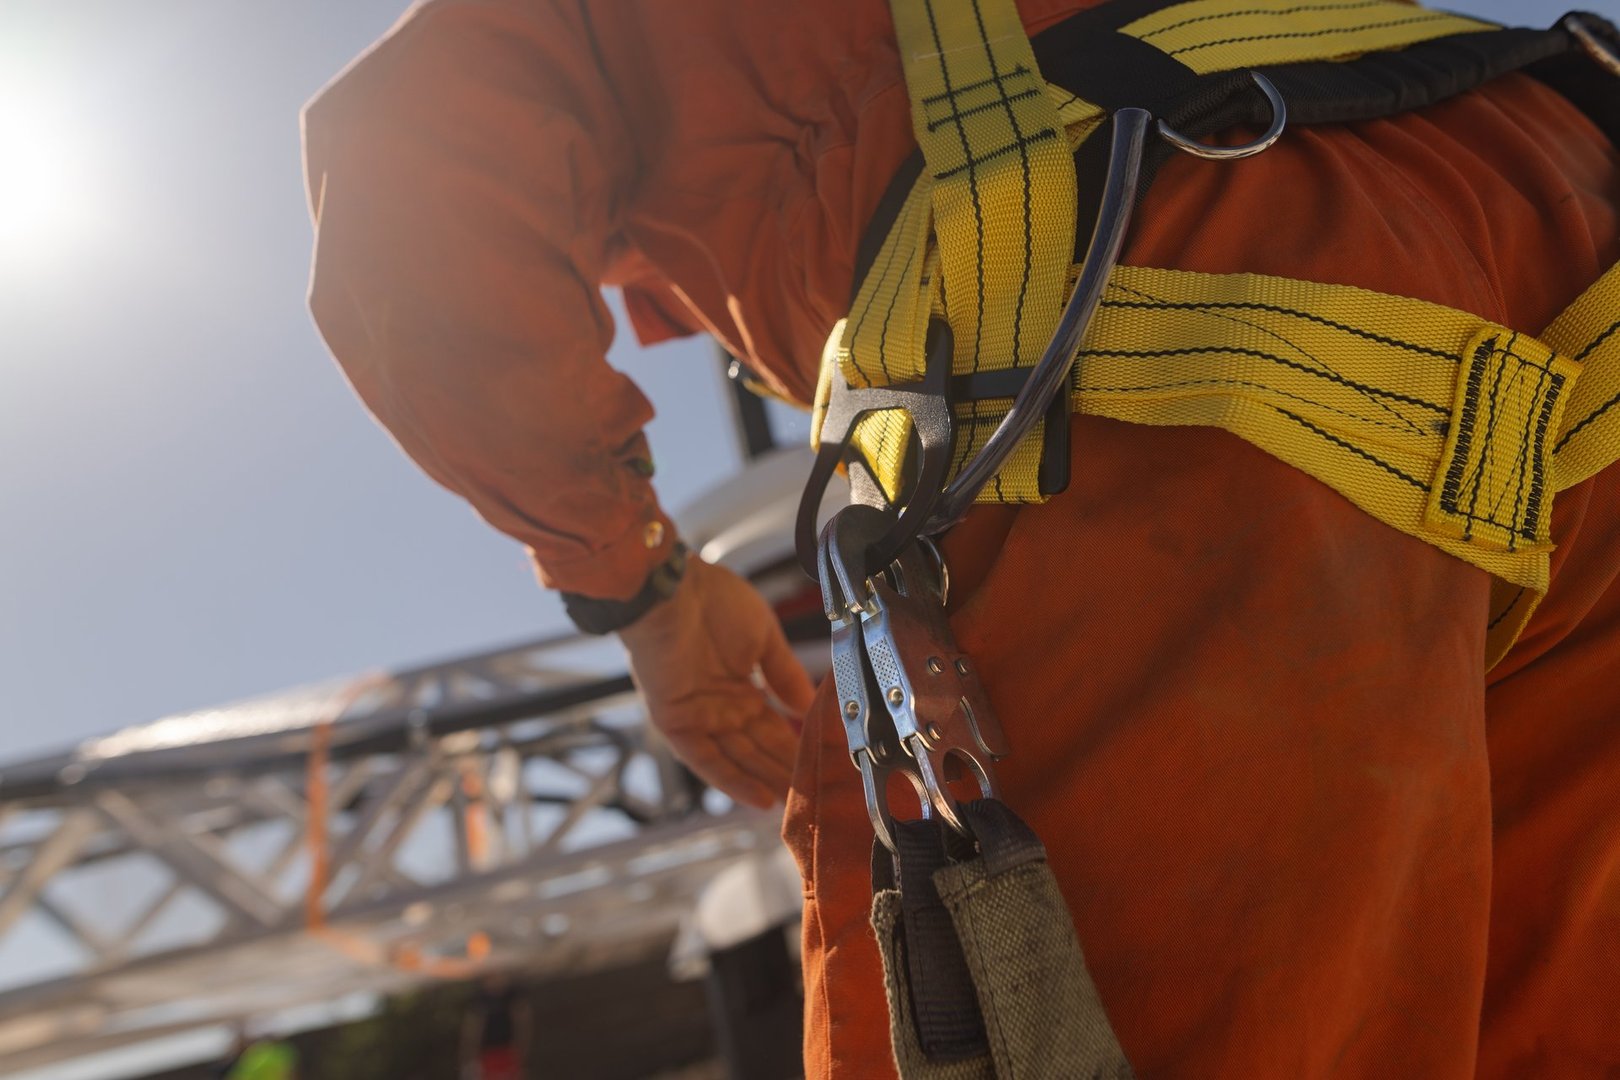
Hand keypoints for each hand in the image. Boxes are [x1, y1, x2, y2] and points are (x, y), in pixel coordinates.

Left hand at [618, 555, 815, 808]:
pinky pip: (706, 760)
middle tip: (816, 799)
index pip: (773, 726)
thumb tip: (810, 705)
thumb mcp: (765, 637)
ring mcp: (698, 716)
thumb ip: (786, 674)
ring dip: (764, 782)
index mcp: (741, 685)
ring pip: (737, 759)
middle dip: (785, 773)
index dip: (796, 747)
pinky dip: (732, 780)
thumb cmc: (715, 600)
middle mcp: (721, 705)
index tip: (822, 767)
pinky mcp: (675, 722)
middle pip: (757, 748)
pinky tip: (760, 799)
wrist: (672, 591)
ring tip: (795, 807)